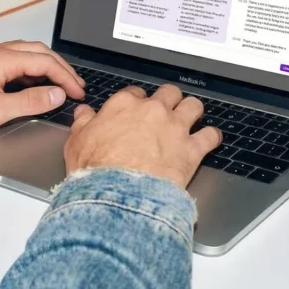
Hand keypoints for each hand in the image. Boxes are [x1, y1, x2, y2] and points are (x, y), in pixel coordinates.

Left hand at [0, 41, 84, 137]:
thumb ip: (30, 101)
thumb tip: (56, 95)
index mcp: (1, 59)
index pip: (45, 62)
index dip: (66, 78)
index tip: (78, 92)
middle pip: (38, 52)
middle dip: (61, 68)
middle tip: (75, 85)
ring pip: (25, 53)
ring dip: (45, 67)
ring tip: (59, 84)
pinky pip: (12, 59)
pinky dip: (29, 69)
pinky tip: (32, 82)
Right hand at [64, 84, 221, 189]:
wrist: (117, 195)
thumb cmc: (96, 171)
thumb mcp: (76, 142)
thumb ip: (83, 123)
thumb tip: (84, 114)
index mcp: (124, 105)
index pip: (135, 93)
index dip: (137, 101)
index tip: (138, 110)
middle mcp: (153, 111)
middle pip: (169, 93)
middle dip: (169, 101)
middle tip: (166, 111)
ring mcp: (175, 128)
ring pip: (193, 106)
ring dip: (192, 111)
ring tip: (191, 118)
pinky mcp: (191, 149)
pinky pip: (210, 136)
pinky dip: (211, 137)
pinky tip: (210, 139)